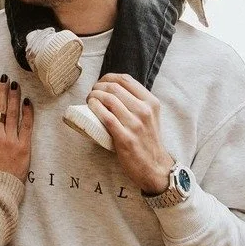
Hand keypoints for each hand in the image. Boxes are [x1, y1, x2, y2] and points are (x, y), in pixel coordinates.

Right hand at [0, 76, 33, 179]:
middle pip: (0, 107)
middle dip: (3, 90)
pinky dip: (27, 112)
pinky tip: (27, 102)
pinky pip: (26, 125)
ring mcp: (10, 139)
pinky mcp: (24, 146)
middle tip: (6, 79)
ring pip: (13, 112)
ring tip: (16, 85)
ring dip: (14, 97)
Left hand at [86, 74, 174, 194]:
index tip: (100, 83)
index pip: (126, 80)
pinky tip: (91, 107)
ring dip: (94, 96)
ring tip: (89, 100)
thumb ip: (138, 102)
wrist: (155, 167)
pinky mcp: (126, 138)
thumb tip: (114, 89)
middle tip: (91, 93)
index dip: (108, 78)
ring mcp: (135, 124)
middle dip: (98, 87)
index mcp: (151, 102)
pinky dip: (95, 108)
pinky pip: (106, 117)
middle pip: (114, 88)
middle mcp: (145, 111)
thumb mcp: (150, 116)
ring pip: (109, 100)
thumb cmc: (148, 140)